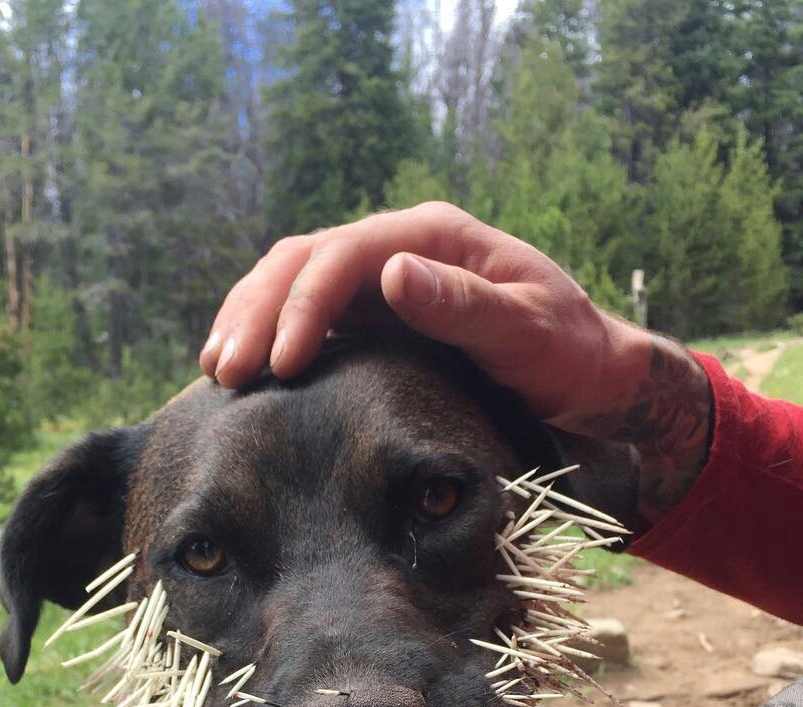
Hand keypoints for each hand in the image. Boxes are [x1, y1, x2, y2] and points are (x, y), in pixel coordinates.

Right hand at [200, 203, 711, 518]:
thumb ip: (464, 304)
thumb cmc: (565, 352)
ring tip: (217, 370)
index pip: (346, 254)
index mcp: (432, 236)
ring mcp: (382, 280)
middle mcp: (398, 249)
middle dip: (257, 313)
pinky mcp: (374, 317)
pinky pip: (308, 316)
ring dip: (249, 320)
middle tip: (225, 371)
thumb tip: (391, 274)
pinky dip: (269, 337)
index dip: (304, 305)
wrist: (585, 374)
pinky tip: (244, 370)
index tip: (280, 363)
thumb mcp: (527, 329)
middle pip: (303, 261)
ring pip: (293, 281)